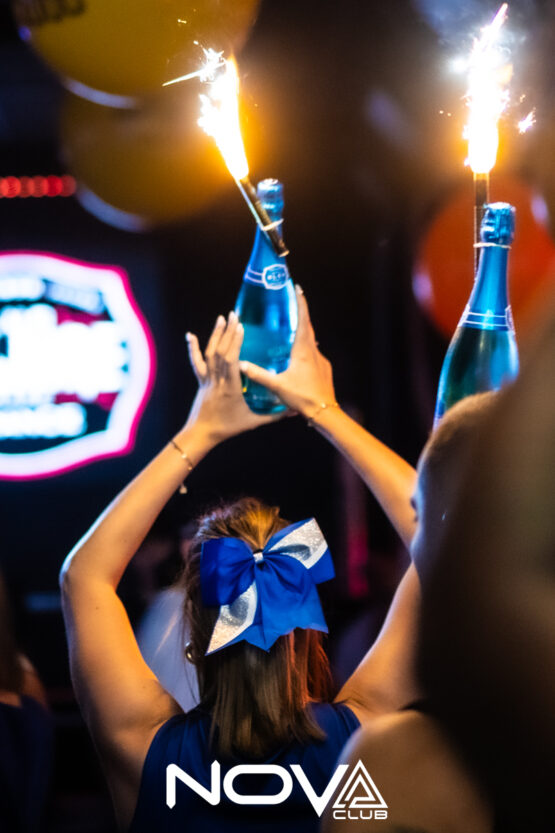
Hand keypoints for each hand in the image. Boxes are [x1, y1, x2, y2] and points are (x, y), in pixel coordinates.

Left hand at [183, 311, 282, 444]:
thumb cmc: (228, 428)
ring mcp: (207, 379)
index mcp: (231, 388)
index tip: (241, 327)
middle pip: (220, 352)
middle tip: (234, 314)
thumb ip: (274, 416)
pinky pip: (196, 362)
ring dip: (215, 334)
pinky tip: (190, 335)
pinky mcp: (201, 381)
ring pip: (209, 354)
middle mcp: (217, 380)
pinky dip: (192, 348)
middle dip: (227, 332)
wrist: (202, 433)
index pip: (231, 361)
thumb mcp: (254, 422)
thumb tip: (294, 411)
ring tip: (221, 318)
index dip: (234, 343)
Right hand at [239, 286, 336, 419]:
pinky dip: (305, 351)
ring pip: (311, 342)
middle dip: (301, 314)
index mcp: (303, 350)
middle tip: (292, 304)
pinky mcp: (324, 369)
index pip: (303, 320)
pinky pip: (313, 355)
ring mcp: (321, 360)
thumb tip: (241, 364)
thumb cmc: (302, 397)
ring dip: (302, 334)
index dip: (300, 303)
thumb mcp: (277, 386)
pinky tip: (296, 359)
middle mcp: (314, 351)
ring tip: (290, 332)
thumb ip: (258, 374)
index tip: (298, 289)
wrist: (324, 412)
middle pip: (308, 327)